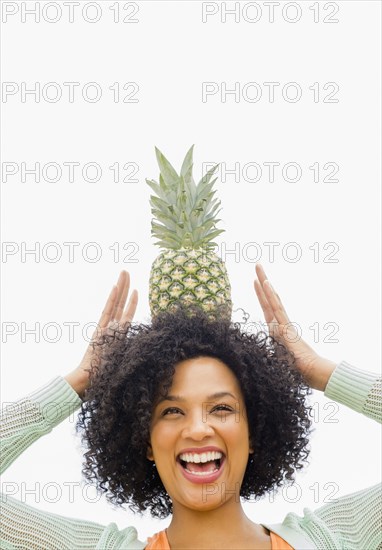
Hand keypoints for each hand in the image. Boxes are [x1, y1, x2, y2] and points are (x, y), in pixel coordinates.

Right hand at [64, 271, 137, 397]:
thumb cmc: (106, 378)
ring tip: (124, 272)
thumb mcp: (123, 363)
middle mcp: (110, 329)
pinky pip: (108, 312)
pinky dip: (112, 300)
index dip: (131, 302)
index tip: (135, 289)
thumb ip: (129, 354)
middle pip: (119, 304)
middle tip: (126, 271)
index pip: (125, 314)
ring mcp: (105, 328)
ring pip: (115, 304)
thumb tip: (146, 352)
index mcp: (116, 336)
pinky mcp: (100, 331)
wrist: (88, 383)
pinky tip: (115, 287)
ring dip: (121, 287)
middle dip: (124, 287)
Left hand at [254, 263, 335, 390]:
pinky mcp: (286, 327)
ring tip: (258, 267)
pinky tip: (266, 283)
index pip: (267, 309)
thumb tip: (258, 356)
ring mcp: (283, 323)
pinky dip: (271, 296)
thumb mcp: (276, 361)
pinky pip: (276, 309)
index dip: (261, 294)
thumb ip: (270, 354)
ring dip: (265, 282)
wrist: (312, 374)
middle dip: (262, 282)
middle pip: (269, 299)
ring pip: (272, 299)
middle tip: (257, 265)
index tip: (256, 282)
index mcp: (277, 331)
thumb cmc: (296, 371)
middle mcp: (280, 323)